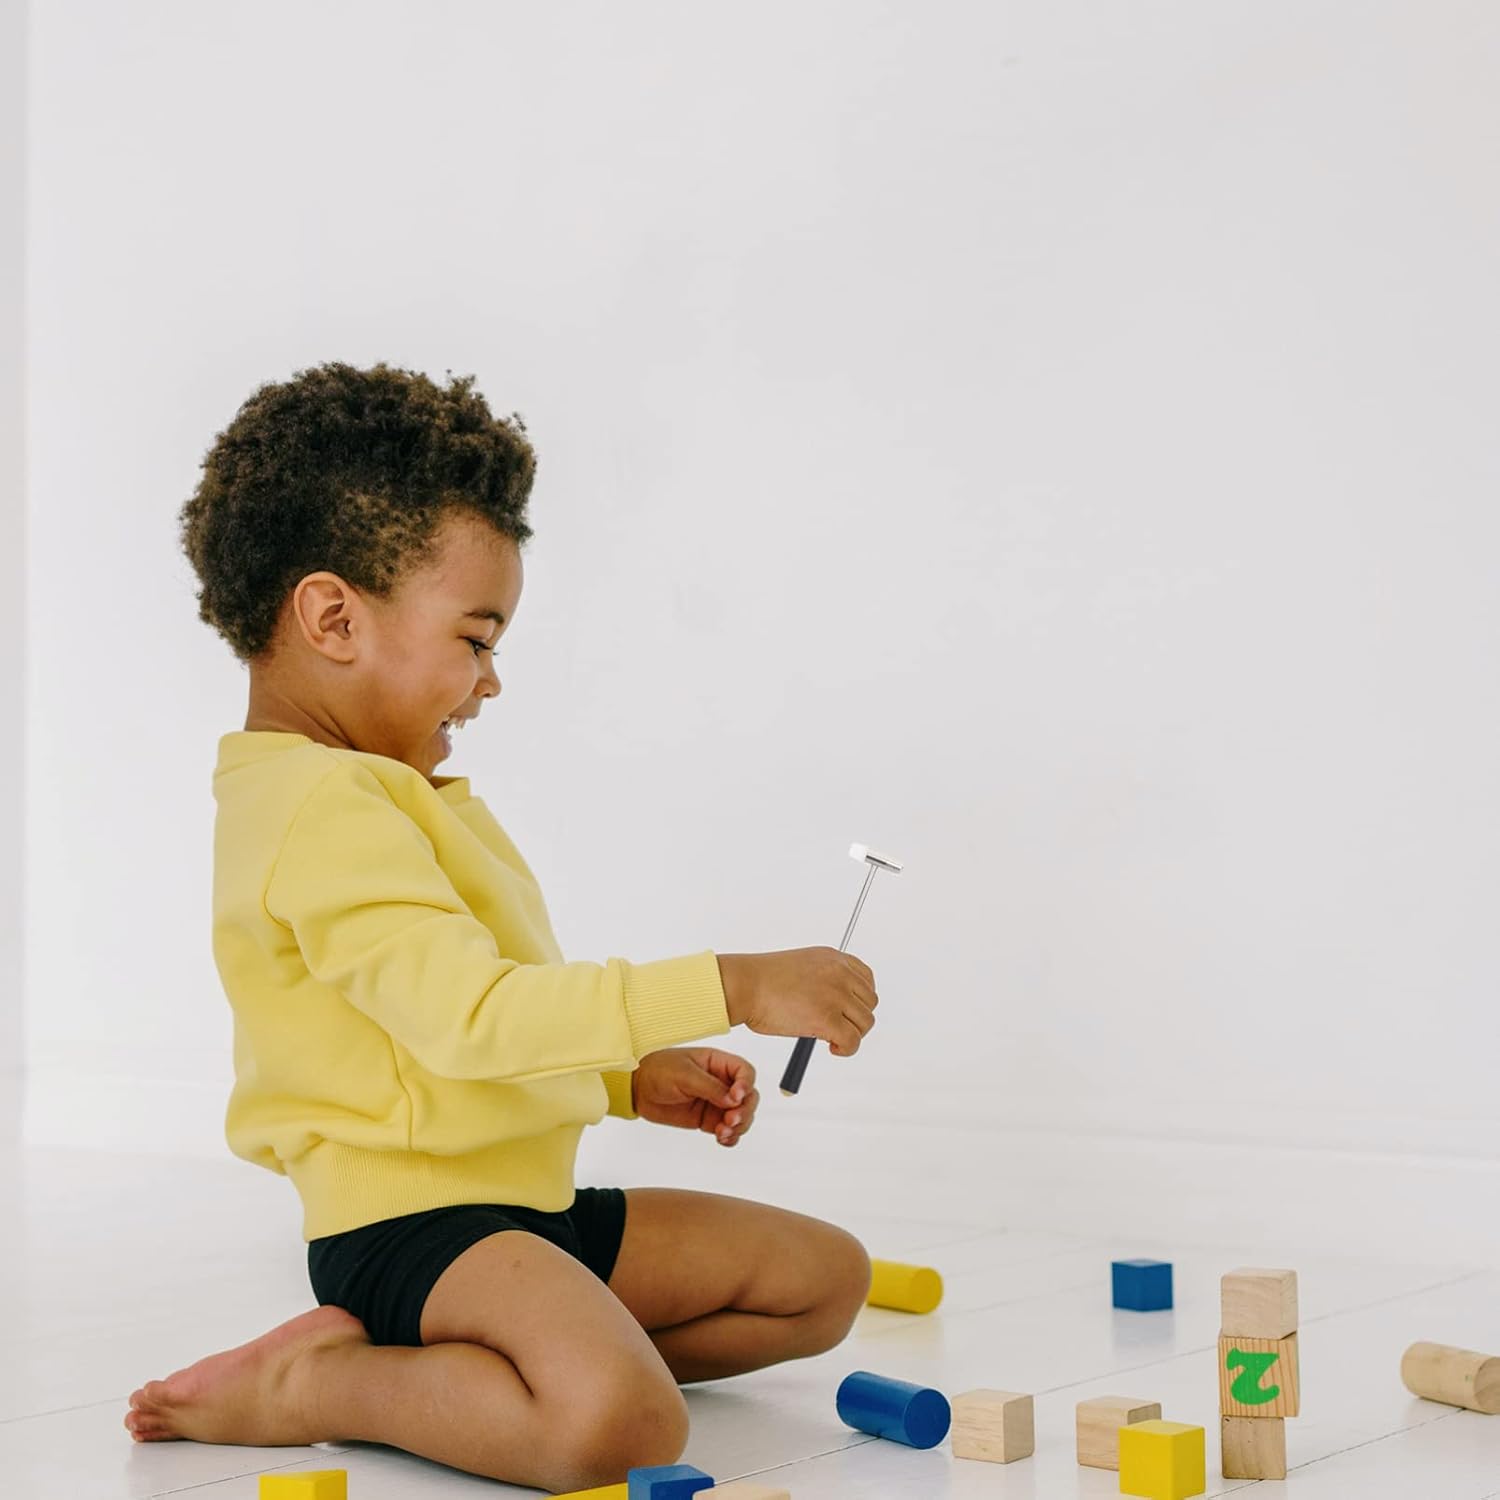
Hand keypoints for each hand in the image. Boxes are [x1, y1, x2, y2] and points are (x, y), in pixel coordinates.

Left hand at [632, 1048, 759, 1147]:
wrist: (638, 1088)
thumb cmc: (658, 1070)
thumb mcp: (684, 1074)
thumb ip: (710, 1087)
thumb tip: (734, 1100)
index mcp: (718, 1063)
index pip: (745, 1072)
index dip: (746, 1085)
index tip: (736, 1097)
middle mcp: (721, 1082)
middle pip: (749, 1097)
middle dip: (745, 1110)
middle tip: (730, 1120)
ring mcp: (716, 1102)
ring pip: (742, 1116)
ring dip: (739, 1127)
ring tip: (722, 1133)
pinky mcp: (708, 1119)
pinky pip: (728, 1130)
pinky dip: (730, 1137)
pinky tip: (722, 1139)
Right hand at [716, 947, 878, 1057]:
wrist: (744, 985)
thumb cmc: (761, 980)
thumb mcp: (802, 966)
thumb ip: (824, 978)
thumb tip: (837, 1004)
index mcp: (833, 958)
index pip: (866, 978)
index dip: (860, 999)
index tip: (848, 1010)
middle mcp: (839, 973)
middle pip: (869, 1002)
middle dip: (856, 1019)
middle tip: (837, 1028)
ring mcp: (835, 995)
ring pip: (865, 1023)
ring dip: (851, 1035)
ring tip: (831, 1039)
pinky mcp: (828, 1019)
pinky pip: (853, 1042)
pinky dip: (845, 1050)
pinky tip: (831, 1048)